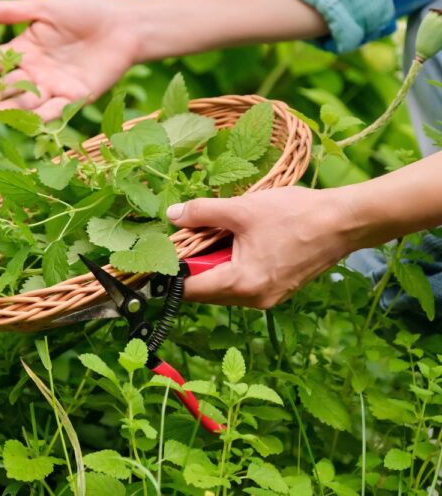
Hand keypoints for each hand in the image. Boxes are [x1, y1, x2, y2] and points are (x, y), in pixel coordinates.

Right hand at [0, 0, 137, 120]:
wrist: (122, 24)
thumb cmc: (84, 11)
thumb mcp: (45, 7)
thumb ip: (12, 12)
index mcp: (24, 48)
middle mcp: (36, 71)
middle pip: (9, 85)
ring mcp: (55, 86)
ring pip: (29, 101)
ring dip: (14, 108)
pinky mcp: (76, 98)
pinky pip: (57, 109)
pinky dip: (44, 115)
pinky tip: (31, 120)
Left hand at [167, 186, 359, 307]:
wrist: (344, 222)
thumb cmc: (294, 215)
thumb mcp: (241, 209)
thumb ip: (202, 213)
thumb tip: (172, 217)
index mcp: (241, 285)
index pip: (191, 289)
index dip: (172, 272)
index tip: (165, 251)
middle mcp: (253, 300)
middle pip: (207, 289)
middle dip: (195, 263)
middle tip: (192, 233)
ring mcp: (268, 297)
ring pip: (225, 285)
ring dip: (215, 262)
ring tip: (219, 232)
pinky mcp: (279, 289)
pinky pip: (244, 281)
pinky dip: (233, 264)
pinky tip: (239, 240)